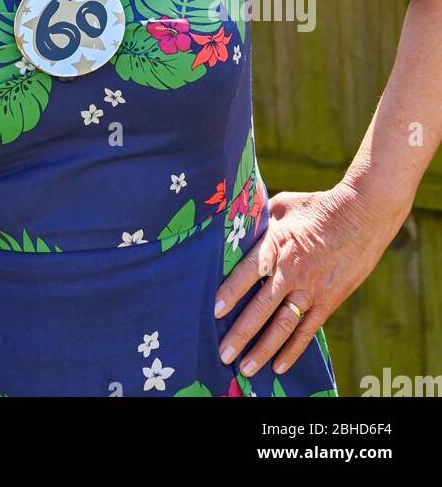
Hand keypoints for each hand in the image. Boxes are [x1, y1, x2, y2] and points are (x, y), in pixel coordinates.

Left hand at [213, 180, 393, 376]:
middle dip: (241, 333)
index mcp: (276, 244)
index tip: (215, 311)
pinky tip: (279, 366)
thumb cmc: (316, 206)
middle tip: (223, 354)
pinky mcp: (328, 300)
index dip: (231, 293)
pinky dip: (293, 350)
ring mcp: (311, 288)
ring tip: (246, 369)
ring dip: (263, 349)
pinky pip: (307, 330)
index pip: (247, 272)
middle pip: (261, 307)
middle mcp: (291, 271)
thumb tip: (237, 227)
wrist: (361, 215)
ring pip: (283, 326)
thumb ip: (260, 222)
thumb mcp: (281, 206)